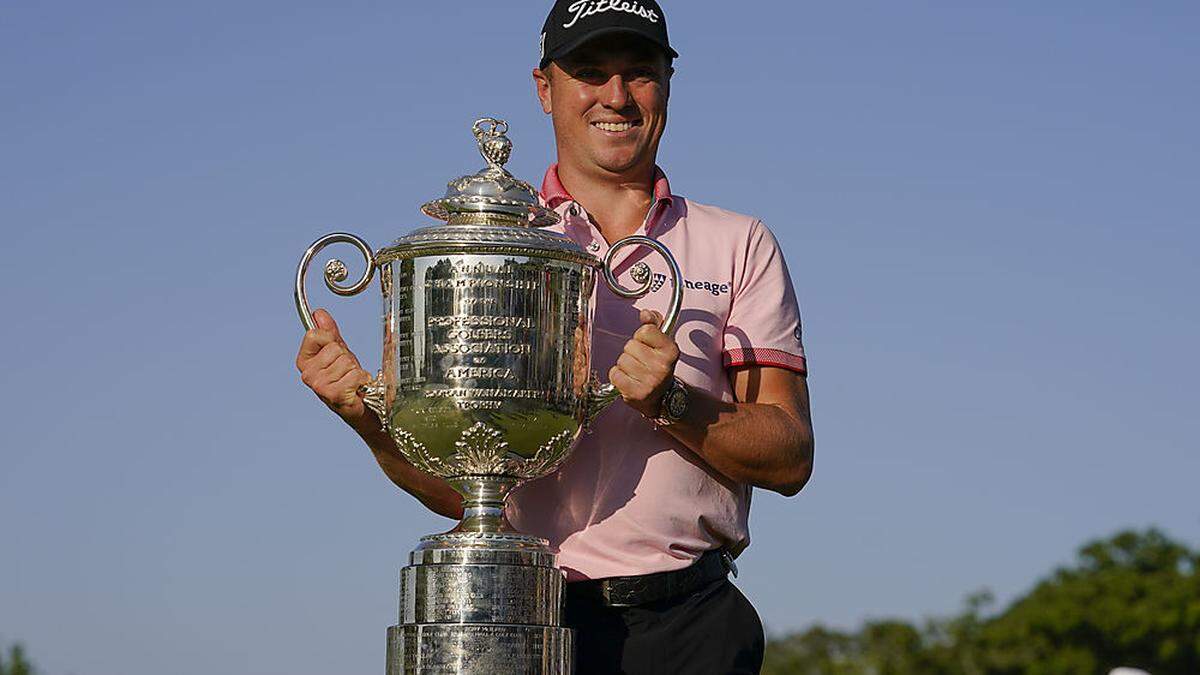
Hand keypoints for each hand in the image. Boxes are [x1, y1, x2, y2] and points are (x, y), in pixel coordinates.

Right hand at [296, 309, 372, 427]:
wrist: (359, 406)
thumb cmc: (347, 380)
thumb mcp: (338, 352)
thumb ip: (329, 332)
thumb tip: (318, 313)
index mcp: (304, 361)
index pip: (314, 335)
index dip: (330, 340)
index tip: (335, 352)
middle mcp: (307, 374)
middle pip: (334, 347)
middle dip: (346, 357)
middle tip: (347, 371)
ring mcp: (318, 385)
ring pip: (346, 360)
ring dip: (355, 370)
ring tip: (351, 380)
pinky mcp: (333, 394)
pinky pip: (354, 374)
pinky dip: (361, 379)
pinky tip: (357, 388)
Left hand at [608, 309, 679, 417]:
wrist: (663, 398)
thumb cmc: (659, 368)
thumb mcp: (662, 345)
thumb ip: (653, 325)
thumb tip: (645, 313)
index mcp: (671, 351)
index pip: (645, 330)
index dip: (642, 336)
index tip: (648, 345)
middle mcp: (662, 366)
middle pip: (630, 345)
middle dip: (632, 352)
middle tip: (642, 362)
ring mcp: (649, 381)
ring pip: (621, 360)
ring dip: (625, 365)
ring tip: (636, 372)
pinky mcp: (635, 393)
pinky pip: (615, 374)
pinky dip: (618, 376)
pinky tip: (629, 380)